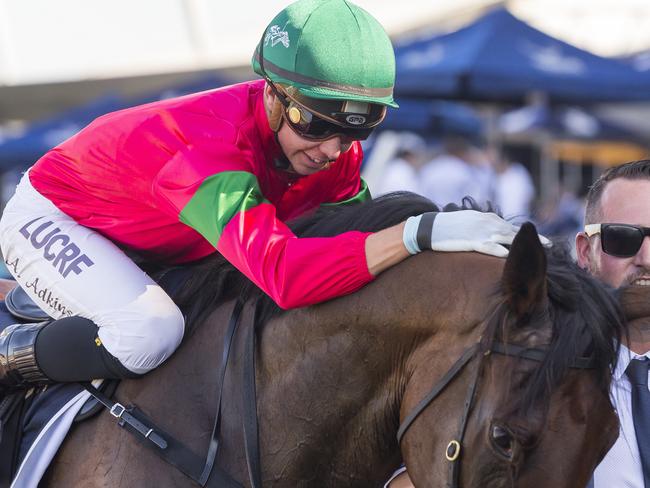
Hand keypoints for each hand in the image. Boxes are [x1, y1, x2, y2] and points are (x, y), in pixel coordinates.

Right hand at [402, 211, 548, 257]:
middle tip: (550, 247)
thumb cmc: (448, 227)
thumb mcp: (470, 222)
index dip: (530, 235)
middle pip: (517, 233)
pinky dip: (504, 252)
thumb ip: (485, 228)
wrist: (430, 227)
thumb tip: (495, 238)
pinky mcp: (472, 242)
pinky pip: (492, 247)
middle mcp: (489, 223)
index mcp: (489, 219)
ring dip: (525, 246)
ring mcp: (482, 232)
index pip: (514, 228)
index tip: (544, 242)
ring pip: (509, 239)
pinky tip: (514, 258)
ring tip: (540, 254)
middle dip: (535, 240)